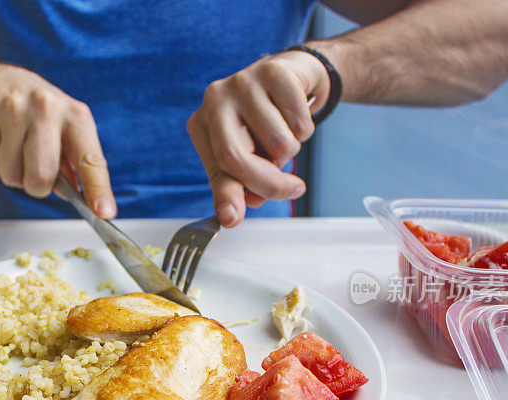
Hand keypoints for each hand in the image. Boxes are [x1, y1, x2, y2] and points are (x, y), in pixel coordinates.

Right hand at [0, 62, 115, 217]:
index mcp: (75, 116)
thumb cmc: (39, 113)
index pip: (89, 160)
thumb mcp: (66, 130)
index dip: (97, 189)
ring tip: (16, 149)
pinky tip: (0, 140)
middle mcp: (46, 108)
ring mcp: (13, 109)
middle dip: (37, 186)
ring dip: (14, 173)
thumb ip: (76, 166)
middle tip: (35, 169)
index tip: (104, 212)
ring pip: (12, 175)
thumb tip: (85, 200)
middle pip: (41, 177)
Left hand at [188, 50, 330, 226]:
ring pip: (278, 143)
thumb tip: (234, 215)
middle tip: (292, 189)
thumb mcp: (245, 157)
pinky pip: (300, 122)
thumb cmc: (262, 124)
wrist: (290, 78)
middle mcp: (215, 100)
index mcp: (202, 124)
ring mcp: (243, 82)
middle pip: (237, 157)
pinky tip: (295, 116)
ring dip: (291, 151)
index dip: (229, 197)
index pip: (218, 169)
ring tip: (284, 136)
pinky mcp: (274, 72)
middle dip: (269, 182)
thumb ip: (237, 187)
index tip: (233, 219)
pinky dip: (305, 129)